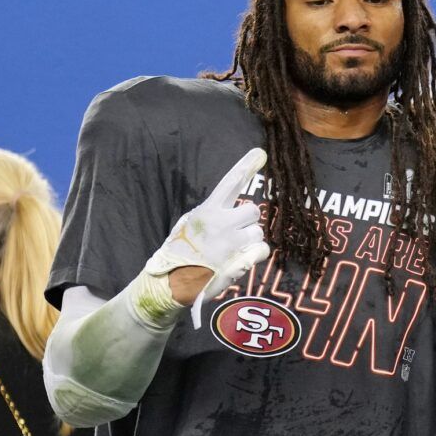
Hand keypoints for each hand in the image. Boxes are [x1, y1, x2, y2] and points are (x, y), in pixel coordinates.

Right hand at [145, 147, 269, 315]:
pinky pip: (262, 250)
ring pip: (257, 232)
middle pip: (253, 210)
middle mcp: (221, 223)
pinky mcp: (242, 260)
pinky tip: (238, 260)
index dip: (245, 166)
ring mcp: (233, 243)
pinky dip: (254, 255)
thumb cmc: (180, 252)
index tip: (260, 153)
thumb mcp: (187, 224)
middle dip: (247, 222)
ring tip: (229, 251)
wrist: (172, 283)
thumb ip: (210, 214)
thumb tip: (230, 205)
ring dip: (248, 240)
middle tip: (233, 234)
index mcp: (207, 211)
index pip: (230, 182)